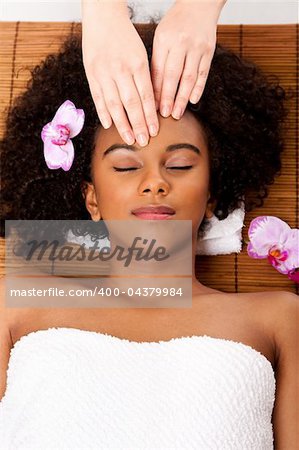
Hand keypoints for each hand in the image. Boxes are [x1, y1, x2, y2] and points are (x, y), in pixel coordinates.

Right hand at [82, 3, 158, 145]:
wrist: (103, 17)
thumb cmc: (125, 37)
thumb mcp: (141, 54)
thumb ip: (145, 79)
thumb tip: (152, 105)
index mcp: (138, 64)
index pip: (146, 96)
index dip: (150, 116)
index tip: (154, 131)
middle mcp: (121, 69)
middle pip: (132, 103)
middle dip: (139, 125)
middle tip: (143, 141)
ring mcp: (104, 73)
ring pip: (114, 104)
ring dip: (122, 124)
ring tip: (129, 139)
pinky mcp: (91, 74)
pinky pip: (98, 97)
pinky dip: (103, 112)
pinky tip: (109, 125)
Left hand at [151, 1, 221, 119]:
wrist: (199, 4)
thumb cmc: (176, 24)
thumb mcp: (161, 38)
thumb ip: (157, 61)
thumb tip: (152, 91)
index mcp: (164, 40)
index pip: (158, 70)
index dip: (155, 91)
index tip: (151, 107)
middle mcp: (180, 43)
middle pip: (172, 75)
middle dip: (168, 98)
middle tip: (164, 115)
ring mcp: (196, 47)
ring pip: (189, 77)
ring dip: (182, 98)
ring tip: (177, 113)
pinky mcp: (209, 50)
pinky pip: (203, 73)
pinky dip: (198, 88)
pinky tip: (193, 101)